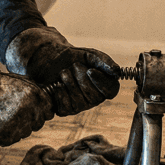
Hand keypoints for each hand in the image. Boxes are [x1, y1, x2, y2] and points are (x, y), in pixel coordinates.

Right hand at [0, 72, 52, 145]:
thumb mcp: (23, 81)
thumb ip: (38, 93)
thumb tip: (48, 102)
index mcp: (37, 98)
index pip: (49, 112)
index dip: (40, 111)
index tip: (31, 108)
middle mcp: (30, 113)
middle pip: (38, 124)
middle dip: (30, 119)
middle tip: (14, 111)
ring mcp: (18, 127)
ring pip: (25, 133)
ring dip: (18, 127)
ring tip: (4, 116)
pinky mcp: (6, 137)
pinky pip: (11, 139)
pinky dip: (5, 134)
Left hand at [5, 26, 119, 115]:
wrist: (48, 59)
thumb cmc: (70, 57)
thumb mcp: (88, 54)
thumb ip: (103, 61)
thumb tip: (117, 71)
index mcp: (103, 84)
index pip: (111, 91)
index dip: (102, 83)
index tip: (90, 70)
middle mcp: (93, 98)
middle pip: (95, 97)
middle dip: (82, 79)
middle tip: (74, 66)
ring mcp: (79, 105)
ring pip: (80, 103)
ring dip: (71, 84)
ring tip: (64, 72)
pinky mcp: (65, 110)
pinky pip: (66, 107)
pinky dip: (61, 93)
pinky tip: (57, 85)